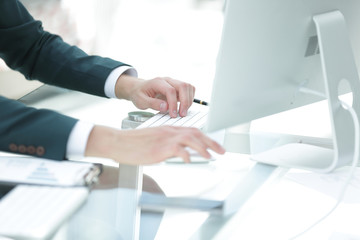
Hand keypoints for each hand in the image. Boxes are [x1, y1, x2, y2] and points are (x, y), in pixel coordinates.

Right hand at [85, 125, 225, 164]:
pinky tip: (190, 161)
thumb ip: (169, 145)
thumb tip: (181, 154)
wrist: (119, 142)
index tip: (214, 145)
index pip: (193, 131)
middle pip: (196, 133)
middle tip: (222, 150)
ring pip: (190, 139)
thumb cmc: (134, 143)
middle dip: (211, 142)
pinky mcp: (159, 147)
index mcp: (169, 129)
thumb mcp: (155, 142)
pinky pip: (178, 149)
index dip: (206, 138)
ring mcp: (165, 138)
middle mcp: (170, 131)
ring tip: (211, 156)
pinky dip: (186, 155)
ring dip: (203, 148)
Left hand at [115, 75, 194, 116]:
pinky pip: (189, 89)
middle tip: (182, 114)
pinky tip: (184, 106)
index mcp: (158, 82)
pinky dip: (190, 98)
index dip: (174, 103)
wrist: (139, 88)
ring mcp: (174, 82)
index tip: (173, 115)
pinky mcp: (177, 87)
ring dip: (189, 100)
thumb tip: (165, 107)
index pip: (171, 90)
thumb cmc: (139, 94)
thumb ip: (153, 104)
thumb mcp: (141, 101)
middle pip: (183, 86)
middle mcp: (167, 80)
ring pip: (188, 87)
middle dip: (185, 102)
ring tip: (183, 111)